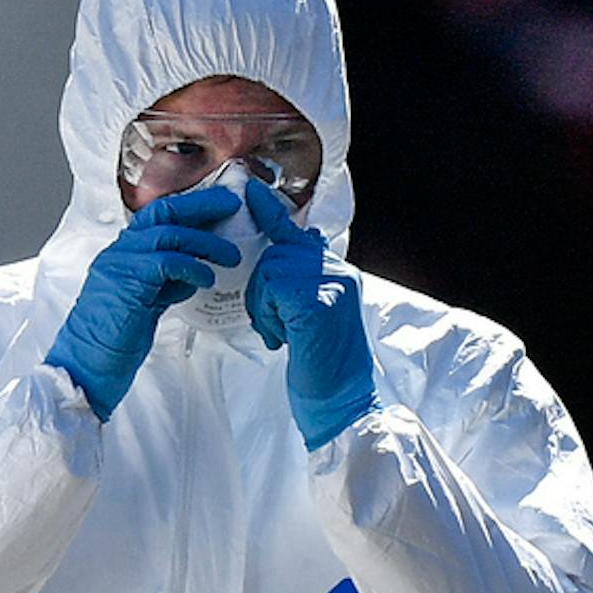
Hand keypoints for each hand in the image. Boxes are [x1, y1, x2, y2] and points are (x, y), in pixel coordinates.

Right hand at [45, 188, 242, 419]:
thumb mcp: (145, 304)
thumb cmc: (113, 341)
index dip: (190, 207)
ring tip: (230, 255)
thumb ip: (165, 283)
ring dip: (205, 242)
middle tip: (231, 205)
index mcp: (122, 255)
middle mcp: (118, 253)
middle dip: (200, 205)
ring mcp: (119, 264)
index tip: (220, 205)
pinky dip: (191, 268)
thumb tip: (194, 271)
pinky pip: (166, 262)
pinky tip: (206, 280)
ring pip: (168, 234)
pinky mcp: (126, 282)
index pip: (157, 217)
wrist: (84, 365)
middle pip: (162, 212)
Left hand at [243, 179, 380, 448]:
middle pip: (276, 254)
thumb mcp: (307, 317)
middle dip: (262, 290)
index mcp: (336, 273)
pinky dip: (268, 316)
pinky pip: (273, 291)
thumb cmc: (320, 367)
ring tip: (283, 334)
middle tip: (275, 325)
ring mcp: (332, 284)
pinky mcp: (319, 302)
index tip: (251, 189)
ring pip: (270, 272)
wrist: (341, 403)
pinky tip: (284, 338)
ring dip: (264, 306)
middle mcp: (338, 272)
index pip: (296, 235)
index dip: (270, 212)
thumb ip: (297, 285)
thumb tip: (283, 253)